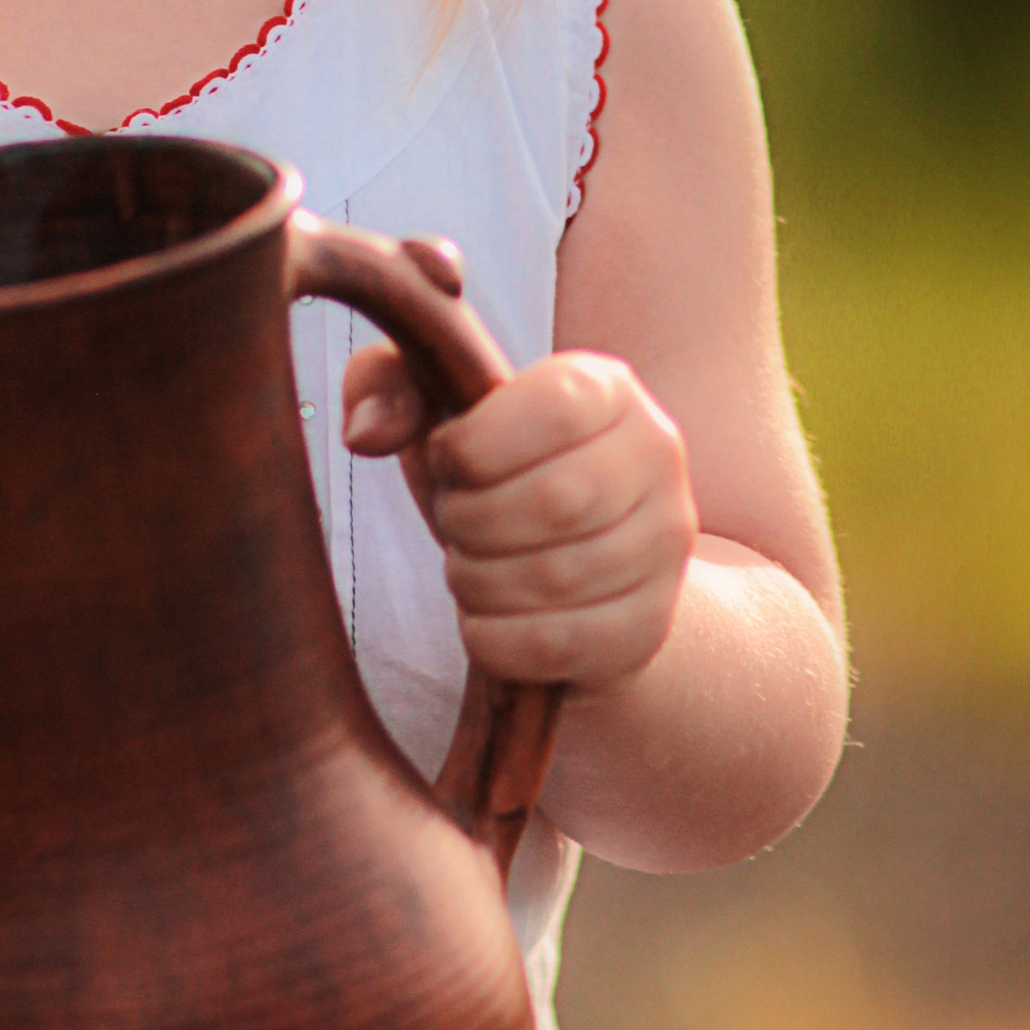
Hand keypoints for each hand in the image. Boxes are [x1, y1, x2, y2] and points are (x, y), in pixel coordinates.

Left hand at [340, 345, 696, 697]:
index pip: (554, 409)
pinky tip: (481, 618)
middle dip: (470, 521)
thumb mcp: (436, 411)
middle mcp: (657, 458)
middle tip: (453, 523)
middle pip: (556, 502)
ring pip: (556, 579)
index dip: (473, 445)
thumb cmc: (491, 470)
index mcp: (606, 388)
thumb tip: (365, 435)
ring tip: (467, 566)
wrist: (567, 554)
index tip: (446, 461)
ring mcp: (664, 547)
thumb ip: (384, 385)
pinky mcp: (646, 625)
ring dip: (477, 580)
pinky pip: (557, 645)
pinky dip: (494, 639)